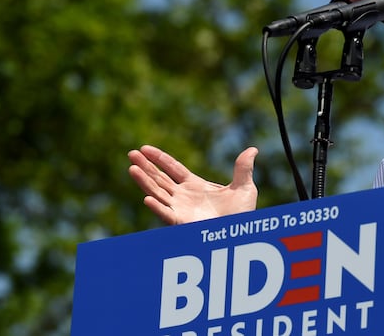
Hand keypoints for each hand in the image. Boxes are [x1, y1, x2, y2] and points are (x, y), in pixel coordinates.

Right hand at [128, 145, 258, 224]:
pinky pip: (167, 215)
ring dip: (144, 182)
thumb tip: (253, 149)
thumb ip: (243, 168)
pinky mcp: (182, 224)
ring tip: (132, 168)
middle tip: (131, 154)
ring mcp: (180, 210)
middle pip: (160, 179)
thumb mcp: (244, 188)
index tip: (144, 148)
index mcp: (194, 186)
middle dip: (145, 166)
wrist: (243, 234)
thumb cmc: (242, 215)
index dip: (159, 158)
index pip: (172, 169)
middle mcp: (183, 197)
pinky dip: (157, 207)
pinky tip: (147, 198)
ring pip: (157, 193)